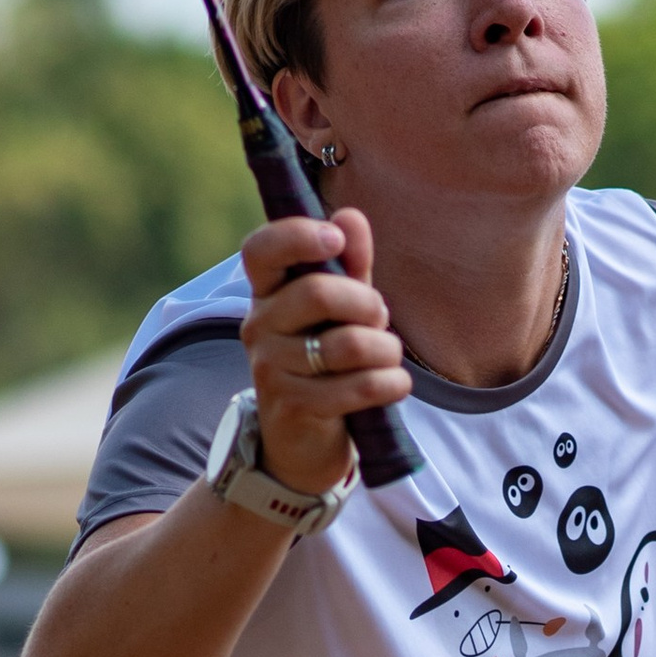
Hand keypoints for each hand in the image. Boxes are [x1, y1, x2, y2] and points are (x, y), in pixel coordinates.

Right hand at [238, 206, 412, 500]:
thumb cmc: (325, 361)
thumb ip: (350, 264)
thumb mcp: (341, 309)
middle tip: (380, 319)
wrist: (303, 440)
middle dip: (367, 304)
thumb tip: (352, 216)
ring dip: (385, 348)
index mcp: (267, 293)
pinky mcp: (293, 407)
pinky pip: (356, 387)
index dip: (297, 236)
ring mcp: (271, 368)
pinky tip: (396, 384)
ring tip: (389, 355)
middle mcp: (259, 326)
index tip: (335, 240)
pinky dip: (389, 383)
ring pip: (346, 344)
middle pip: (317, 293)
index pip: (260, 250)